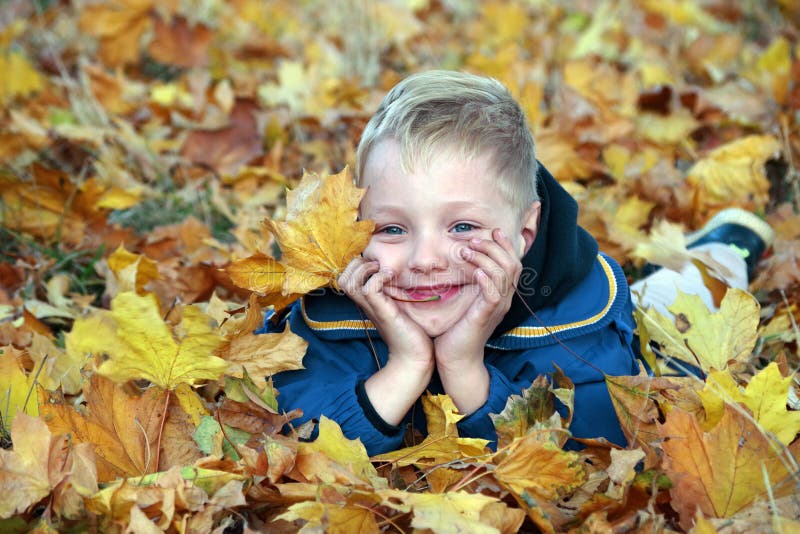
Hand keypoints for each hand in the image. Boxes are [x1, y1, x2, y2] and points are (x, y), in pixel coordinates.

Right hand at [338, 257, 433, 423]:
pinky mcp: (383, 311)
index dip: (356, 266)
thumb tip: (400, 275)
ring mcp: (372, 308)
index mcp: (368, 302)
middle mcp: (366, 304)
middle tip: (378, 265)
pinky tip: (392, 278)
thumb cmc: (411, 332)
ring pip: (349, 282)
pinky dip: (378, 277)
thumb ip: (394, 293)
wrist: (415, 357)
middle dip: (357, 265)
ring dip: (365, 269)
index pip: (346, 278)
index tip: (377, 265)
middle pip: (342, 278)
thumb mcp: (399, 307)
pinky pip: (369, 288)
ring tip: (383, 270)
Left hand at [434, 229, 521, 412]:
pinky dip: (486, 280)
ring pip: (503, 275)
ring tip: (466, 251)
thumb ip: (469, 281)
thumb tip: (461, 257)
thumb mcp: (465, 299)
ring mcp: (497, 308)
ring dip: (485, 258)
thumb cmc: (456, 328)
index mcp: (500, 293)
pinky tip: (474, 272)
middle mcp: (504, 299)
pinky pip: (493, 294)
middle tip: (473, 239)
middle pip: (513, 264)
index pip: (513, 263)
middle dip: (494, 247)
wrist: (455, 357)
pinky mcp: (486, 316)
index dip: (505, 245)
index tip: (492, 231)